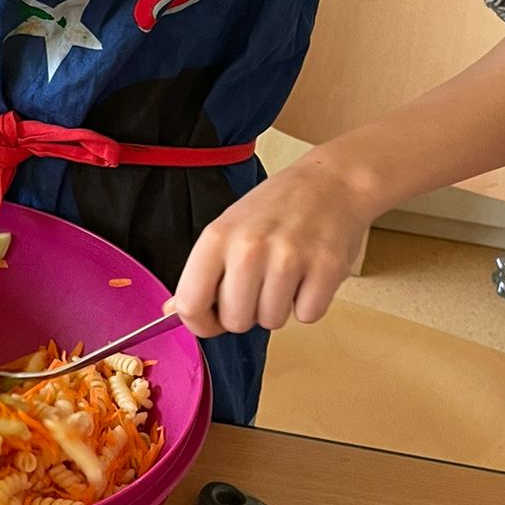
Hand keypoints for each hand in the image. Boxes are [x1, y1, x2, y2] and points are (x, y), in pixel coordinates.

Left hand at [169, 153, 373, 337]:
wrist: (331, 182)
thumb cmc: (276, 207)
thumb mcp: (229, 228)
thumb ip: (202, 271)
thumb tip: (172, 310)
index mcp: (217, 237)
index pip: (190, 304)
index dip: (202, 322)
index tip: (214, 316)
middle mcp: (250, 247)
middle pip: (234, 322)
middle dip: (247, 313)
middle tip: (260, 284)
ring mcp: (289, 258)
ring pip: (272, 322)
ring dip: (279, 307)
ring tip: (286, 274)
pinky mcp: (326, 269)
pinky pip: (307, 316)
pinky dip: (309, 303)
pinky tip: (308, 274)